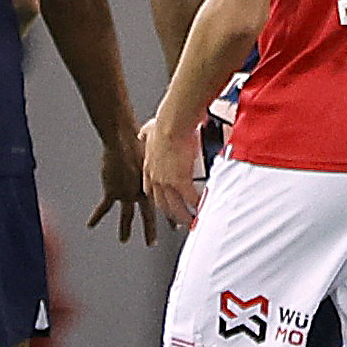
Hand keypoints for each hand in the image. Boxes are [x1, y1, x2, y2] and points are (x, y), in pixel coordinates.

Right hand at [89, 129, 159, 243]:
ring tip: (124, 240)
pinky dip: (96, 217)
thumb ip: (158, 161)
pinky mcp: (112, 191)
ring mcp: (126, 193)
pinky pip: (104, 208)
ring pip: (127, 216)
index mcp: (153, 184)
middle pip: (148, 215)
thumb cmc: (139, 140)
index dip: (169, 215)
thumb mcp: (155, 153)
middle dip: (150, 231)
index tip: (174, 226)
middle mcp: (141, 191)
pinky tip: (90, 225)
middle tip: (151, 243)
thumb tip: (166, 157)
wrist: (123, 140)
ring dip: (125, 229)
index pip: (163, 204)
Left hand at [141, 115, 201, 230]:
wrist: (173, 123)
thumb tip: (143, 133)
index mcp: (149, 167)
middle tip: (177, 222)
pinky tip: (203, 210)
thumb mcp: (149, 130)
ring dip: (184, 217)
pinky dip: (197, 206)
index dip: (157, 198)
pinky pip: (190, 199)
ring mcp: (167, 181)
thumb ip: (146, 134)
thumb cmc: (164, 123)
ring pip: (175, 206)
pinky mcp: (180, 181)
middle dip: (170, 214)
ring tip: (192, 223)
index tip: (162, 205)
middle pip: (161, 203)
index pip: (150, 189)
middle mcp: (156, 177)